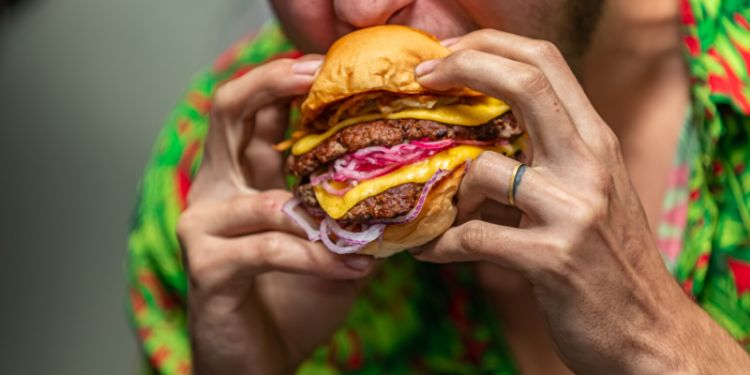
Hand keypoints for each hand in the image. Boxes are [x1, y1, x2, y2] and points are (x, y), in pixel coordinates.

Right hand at [177, 56, 374, 374]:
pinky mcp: (207, 267)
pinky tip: (353, 271)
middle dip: (273, 84)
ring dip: (324, 218)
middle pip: (227, 113)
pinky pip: (269, 249)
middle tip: (318, 77)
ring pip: (264, 199)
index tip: (327, 65)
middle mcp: (216, 190)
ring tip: (370, 234)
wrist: (255, 361)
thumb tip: (406, 173)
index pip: (252, 108)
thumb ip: (347, 205)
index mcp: (242, 175)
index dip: (282, 78)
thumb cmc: (294, 296)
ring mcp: (203, 226)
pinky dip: (317, 259)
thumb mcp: (328, 240)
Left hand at [413, 30, 748, 373]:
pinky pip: (472, 238)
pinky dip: (440, 245)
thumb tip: (479, 136)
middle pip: (526, 83)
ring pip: (482, 169)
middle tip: (419, 78)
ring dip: (445, 194)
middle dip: (463, 66)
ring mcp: (575, 210)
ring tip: (438, 217)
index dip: (490, 45)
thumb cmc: (609, 260)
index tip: (444, 53)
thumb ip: (549, 156)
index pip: (546, 62)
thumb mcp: (591, 191)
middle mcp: (591, 164)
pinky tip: (430, 252)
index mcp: (596, 142)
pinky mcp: (553, 259)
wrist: (649, 331)